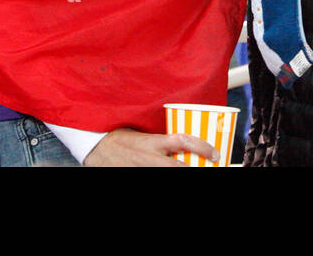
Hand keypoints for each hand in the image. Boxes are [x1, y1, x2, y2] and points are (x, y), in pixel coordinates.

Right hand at [83, 128, 218, 166]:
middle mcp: (149, 157)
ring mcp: (142, 169)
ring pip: (168, 173)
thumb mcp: (143, 135)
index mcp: (152, 142)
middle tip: (211, 166)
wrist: (96, 148)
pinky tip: (170, 171)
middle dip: (195, 169)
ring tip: (193, 169)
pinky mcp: (136, 175)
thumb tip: (185, 145)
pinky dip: (166, 174)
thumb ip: (162, 140)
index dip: (203, 147)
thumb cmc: (120, 138)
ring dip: (182, 170)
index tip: (216, 154)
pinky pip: (154, 177)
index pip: (183, 141)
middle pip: (178, 167)